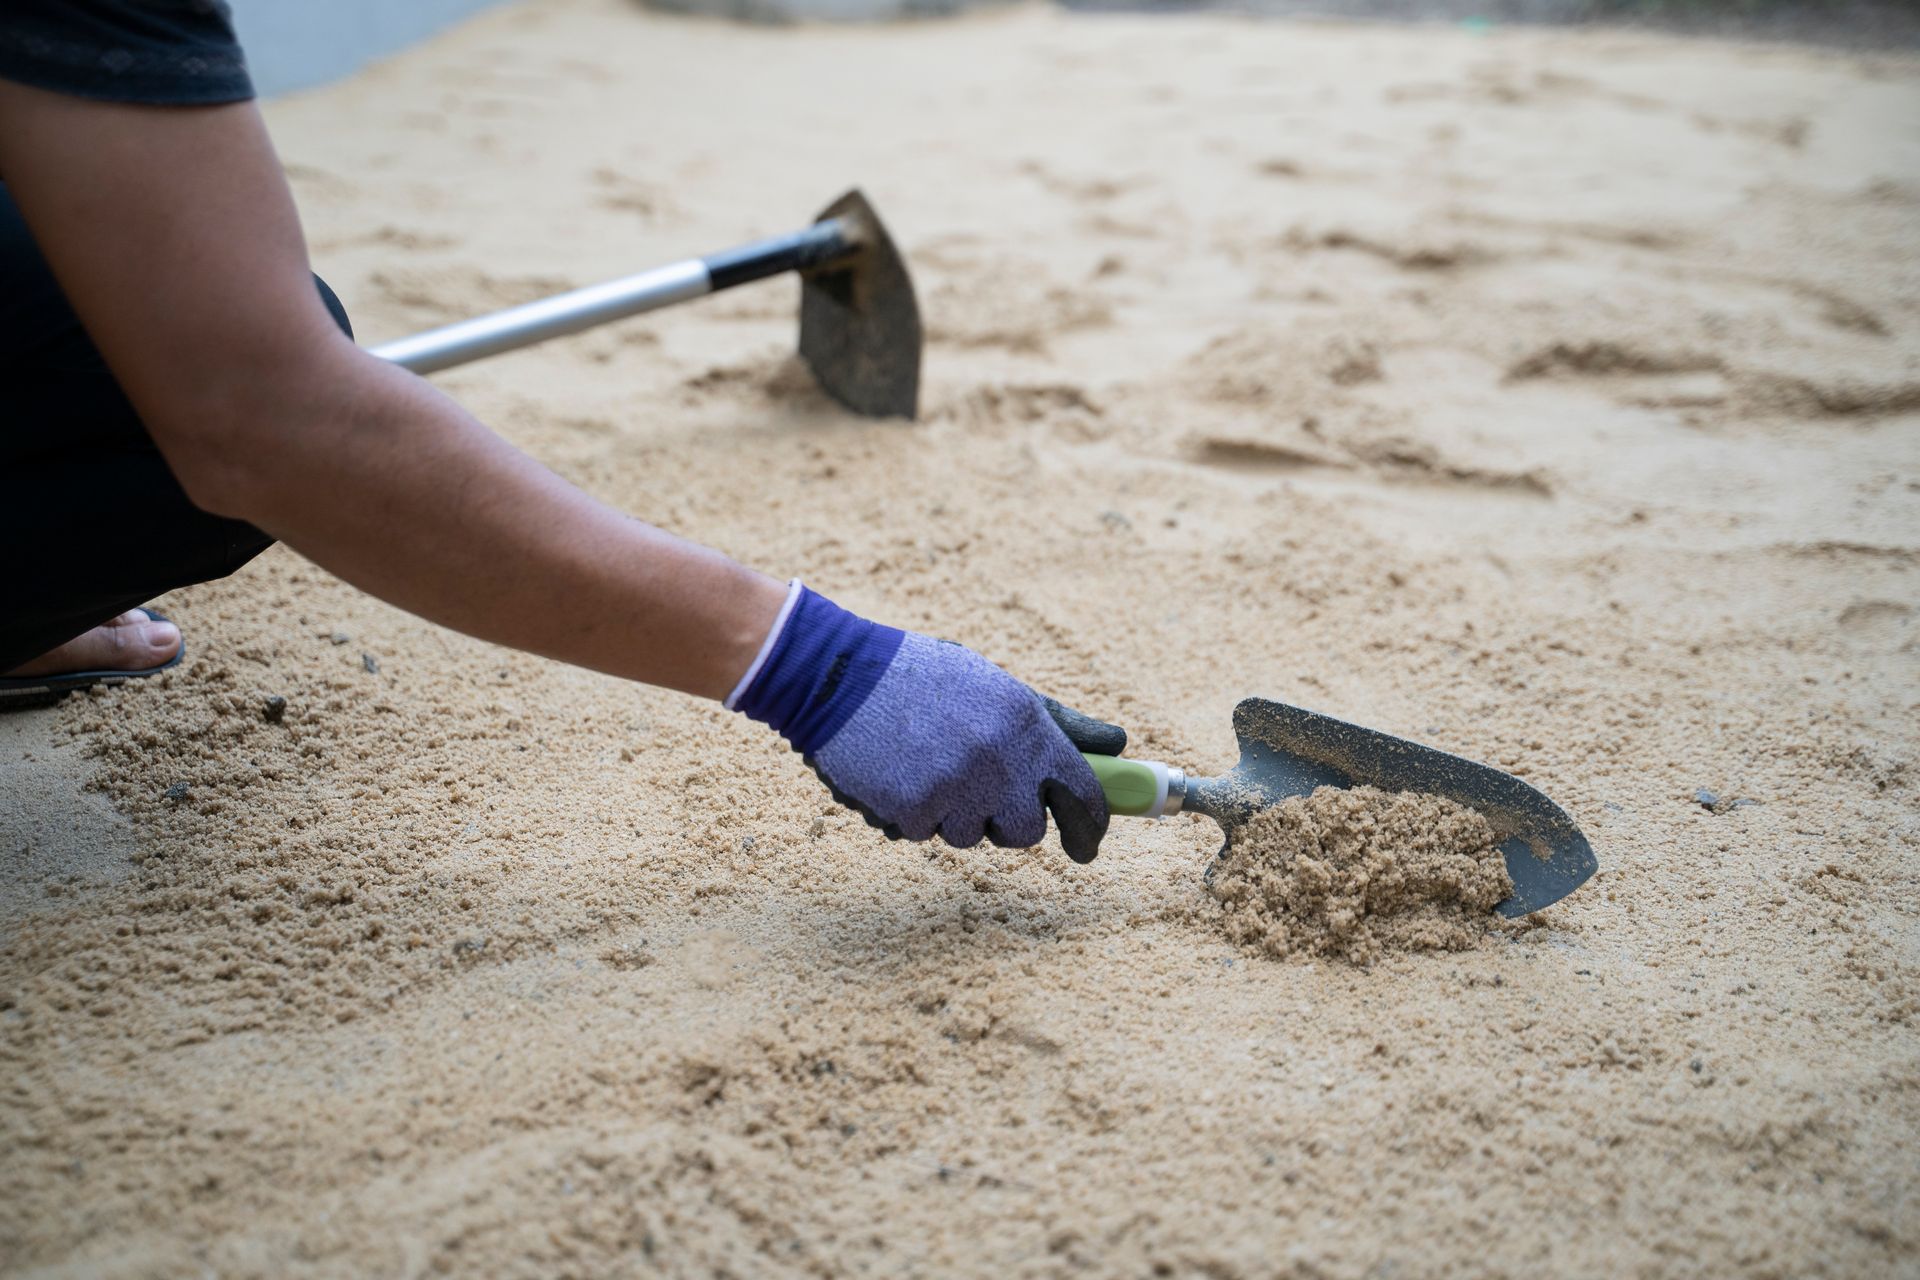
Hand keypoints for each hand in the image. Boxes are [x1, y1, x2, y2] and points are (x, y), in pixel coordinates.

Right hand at [729, 584, 1123, 861]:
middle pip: (1026, 832)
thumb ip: (1059, 722)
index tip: (1088, 845)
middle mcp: (997, 759)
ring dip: (953, 814)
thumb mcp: (998, 687)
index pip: (1081, 792)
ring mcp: (954, 788)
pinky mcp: (911, 810)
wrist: (837, 675)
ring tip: (927, 765)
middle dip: (1007, 820)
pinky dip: (912, 812)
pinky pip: (924, 833)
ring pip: (971, 837)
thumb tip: (1119, 744)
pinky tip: (897, 772)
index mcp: (1025, 723)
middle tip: (981, 792)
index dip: (1090, 826)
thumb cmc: (924, 678)